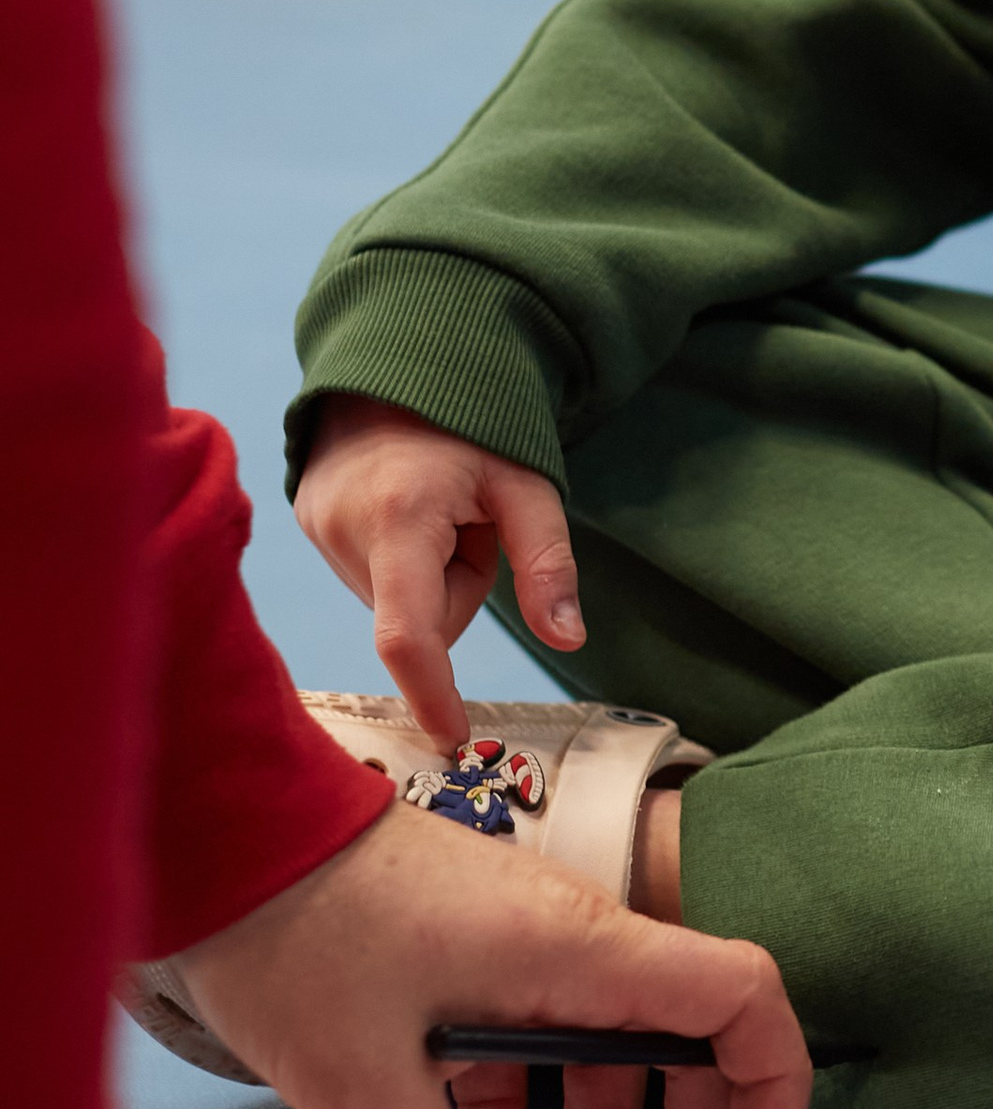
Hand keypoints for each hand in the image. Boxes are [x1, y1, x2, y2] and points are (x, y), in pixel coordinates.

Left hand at [183, 800, 811, 1108]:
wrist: (219, 827)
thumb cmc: (299, 931)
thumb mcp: (360, 1082)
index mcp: (581, 951)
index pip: (739, 998)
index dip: (773, 1085)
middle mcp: (573, 940)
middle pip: (684, 1037)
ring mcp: (522, 941)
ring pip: (604, 1045)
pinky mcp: (470, 949)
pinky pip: (533, 1035)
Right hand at [295, 393, 582, 745]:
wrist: (397, 367)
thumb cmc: (473, 423)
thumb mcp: (527, 483)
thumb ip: (549, 562)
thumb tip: (569, 639)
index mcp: (400, 517)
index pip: (408, 634)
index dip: (431, 694)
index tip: (452, 741)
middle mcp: (343, 529)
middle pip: (422, 620)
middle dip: (457, 590)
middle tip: (470, 525)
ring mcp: (315, 528)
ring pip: (398, 605)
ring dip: (428, 576)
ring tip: (436, 511)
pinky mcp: (306, 524)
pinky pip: (372, 580)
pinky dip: (399, 562)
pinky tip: (405, 510)